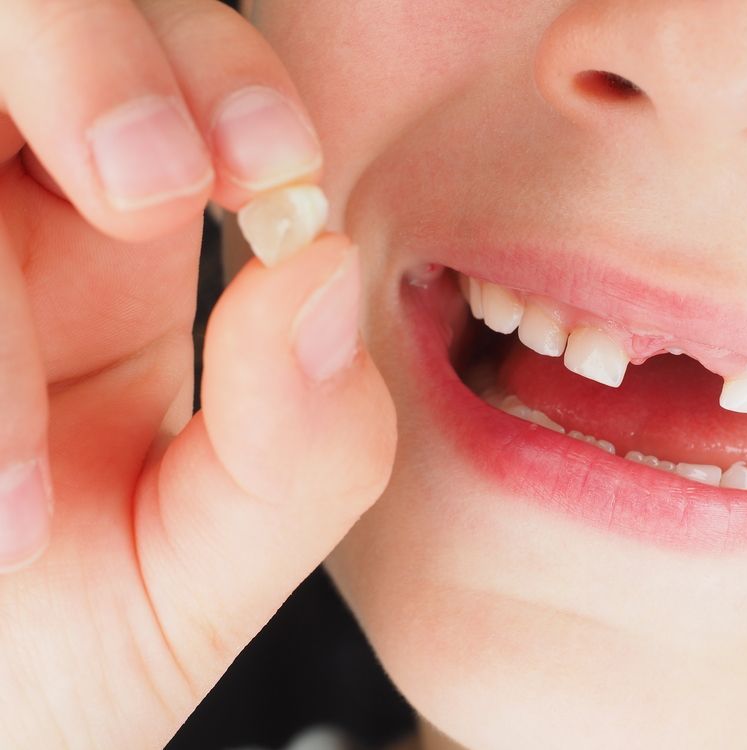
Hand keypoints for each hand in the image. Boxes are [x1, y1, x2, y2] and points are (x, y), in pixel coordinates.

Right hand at [0, 2, 395, 746]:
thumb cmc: (34, 674)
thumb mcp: (188, 578)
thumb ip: (299, 450)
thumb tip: (324, 271)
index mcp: (100, 253)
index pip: (178, 77)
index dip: (223, 78)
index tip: (267, 170)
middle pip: (32, 17)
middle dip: (97, 59)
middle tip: (152, 188)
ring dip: (20, 120)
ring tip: (28, 395)